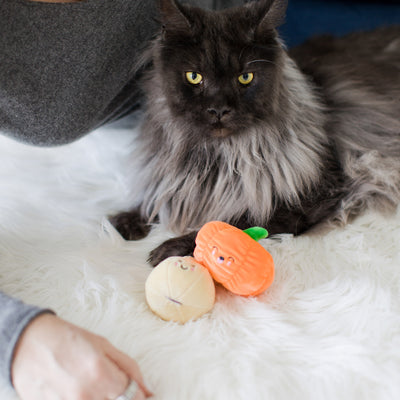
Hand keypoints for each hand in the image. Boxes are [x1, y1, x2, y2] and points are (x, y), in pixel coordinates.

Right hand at [11, 314, 152, 399]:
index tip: (135, 390)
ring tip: (93, 384)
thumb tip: (147, 389)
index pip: (133, 397)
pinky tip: (81, 389)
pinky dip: (86, 399)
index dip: (137, 394)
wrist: (28, 342)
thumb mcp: (103, 345)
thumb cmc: (67, 338)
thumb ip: (128, 368)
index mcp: (101, 373)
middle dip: (121, 397)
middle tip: (112, 385)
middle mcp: (86, 395)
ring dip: (103, 398)